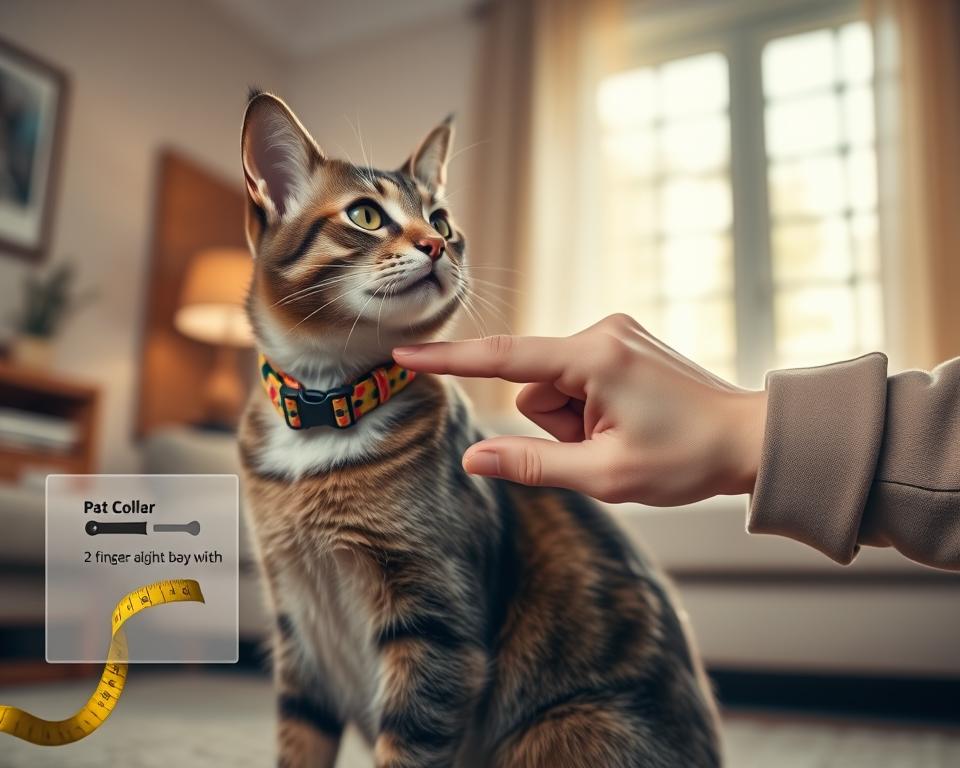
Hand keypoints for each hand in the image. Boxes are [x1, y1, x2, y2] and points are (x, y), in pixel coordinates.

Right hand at [393, 314, 766, 505]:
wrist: (749, 439)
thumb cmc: (686, 458)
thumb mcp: (605, 474)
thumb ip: (532, 465)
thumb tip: (472, 458)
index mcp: (594, 358)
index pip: (504, 358)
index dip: (450, 360)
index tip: (405, 354)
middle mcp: (601, 332)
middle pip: (533, 388)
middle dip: (555, 425)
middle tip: (605, 446)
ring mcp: (614, 333)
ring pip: (553, 388)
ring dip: (573, 420)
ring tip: (621, 435)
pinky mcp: (621, 342)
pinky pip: (576, 378)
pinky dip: (587, 407)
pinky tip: (628, 420)